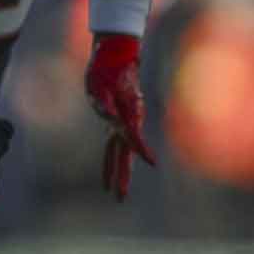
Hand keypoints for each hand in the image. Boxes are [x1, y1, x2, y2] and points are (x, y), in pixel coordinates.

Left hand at [85, 33, 156, 200]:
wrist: (116, 56)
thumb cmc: (107, 68)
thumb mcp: (100, 84)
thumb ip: (104, 104)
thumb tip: (110, 121)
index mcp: (129, 112)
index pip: (135, 134)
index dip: (142, 148)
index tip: (153, 162)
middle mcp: (129, 120)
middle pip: (126, 153)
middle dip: (123, 176)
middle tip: (120, 198)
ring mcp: (124, 121)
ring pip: (120, 152)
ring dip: (118, 173)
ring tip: (115, 193)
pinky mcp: (117, 120)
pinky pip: (114, 145)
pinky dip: (111, 160)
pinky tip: (108, 175)